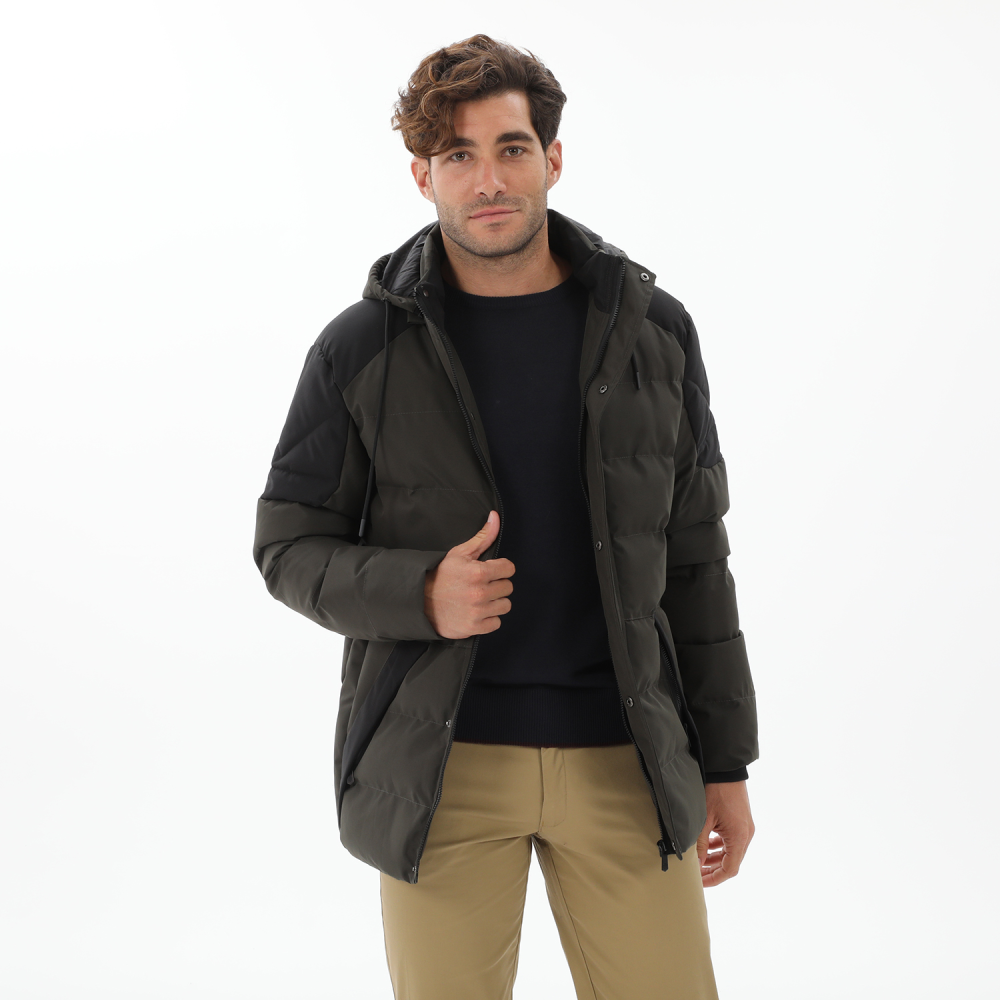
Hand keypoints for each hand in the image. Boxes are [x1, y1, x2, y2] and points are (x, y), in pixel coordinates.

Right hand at [424, 511, 515, 639]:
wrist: (419, 601)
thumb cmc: (441, 575)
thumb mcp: (459, 553)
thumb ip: (483, 536)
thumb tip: (495, 517)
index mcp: (478, 572)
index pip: (509, 569)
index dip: (501, 568)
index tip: (491, 571)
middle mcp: (480, 593)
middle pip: (508, 587)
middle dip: (497, 584)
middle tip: (482, 585)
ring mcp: (477, 612)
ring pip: (505, 605)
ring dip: (495, 602)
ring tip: (480, 598)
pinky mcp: (474, 628)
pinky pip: (497, 623)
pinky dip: (489, 618)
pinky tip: (478, 611)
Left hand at [696, 780, 753, 886]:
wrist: (726, 769)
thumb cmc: (715, 791)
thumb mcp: (703, 820)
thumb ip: (700, 844)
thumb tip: (696, 864)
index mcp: (739, 837)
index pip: (730, 869)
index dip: (715, 878)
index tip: (700, 882)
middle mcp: (746, 835)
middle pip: (732, 862)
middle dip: (714, 870)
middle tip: (696, 874)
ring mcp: (745, 827)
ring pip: (732, 851)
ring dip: (717, 858)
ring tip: (699, 862)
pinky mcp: (742, 820)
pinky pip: (732, 840)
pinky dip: (721, 846)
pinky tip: (708, 846)